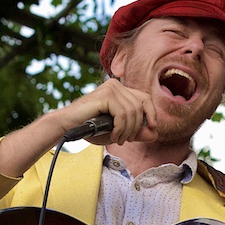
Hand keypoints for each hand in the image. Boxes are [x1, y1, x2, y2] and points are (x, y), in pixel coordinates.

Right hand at [0, 78, 158, 177]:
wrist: (68, 127)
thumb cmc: (91, 128)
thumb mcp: (119, 132)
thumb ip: (137, 132)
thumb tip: (155, 133)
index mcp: (120, 90)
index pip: (145, 98)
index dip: (152, 114)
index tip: (152, 129)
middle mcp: (117, 85)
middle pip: (141, 106)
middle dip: (137, 127)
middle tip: (125, 139)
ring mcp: (111, 88)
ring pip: (133, 112)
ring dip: (128, 130)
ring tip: (118, 139)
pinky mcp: (106, 95)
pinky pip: (123, 114)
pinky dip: (121, 128)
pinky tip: (113, 135)